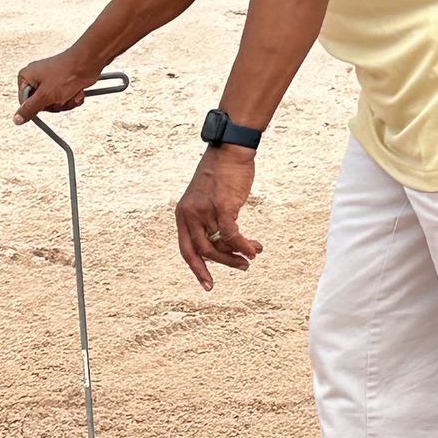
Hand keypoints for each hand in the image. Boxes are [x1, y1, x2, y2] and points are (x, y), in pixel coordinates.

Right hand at [15, 47, 101, 120]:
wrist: (87, 63)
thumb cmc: (66, 73)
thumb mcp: (45, 96)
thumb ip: (30, 109)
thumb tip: (16, 119)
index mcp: (26, 77)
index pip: (24, 103)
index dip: (37, 107)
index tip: (46, 103)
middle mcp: (36, 78)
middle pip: (41, 105)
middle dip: (54, 104)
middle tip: (60, 97)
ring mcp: (50, 82)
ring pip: (54, 104)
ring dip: (66, 102)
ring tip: (70, 92)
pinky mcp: (62, 85)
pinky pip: (64, 100)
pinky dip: (72, 98)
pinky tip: (76, 91)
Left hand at [175, 147, 263, 291]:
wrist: (230, 151)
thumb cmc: (222, 175)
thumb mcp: (207, 200)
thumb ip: (210, 222)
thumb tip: (225, 247)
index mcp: (183, 214)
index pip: (187, 250)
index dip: (198, 269)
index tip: (208, 285)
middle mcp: (190, 214)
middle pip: (205, 251)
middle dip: (225, 263)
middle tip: (242, 267)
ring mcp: (205, 211)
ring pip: (220, 244)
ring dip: (238, 253)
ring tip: (252, 256)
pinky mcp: (222, 206)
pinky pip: (232, 235)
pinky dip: (243, 244)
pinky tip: (254, 249)